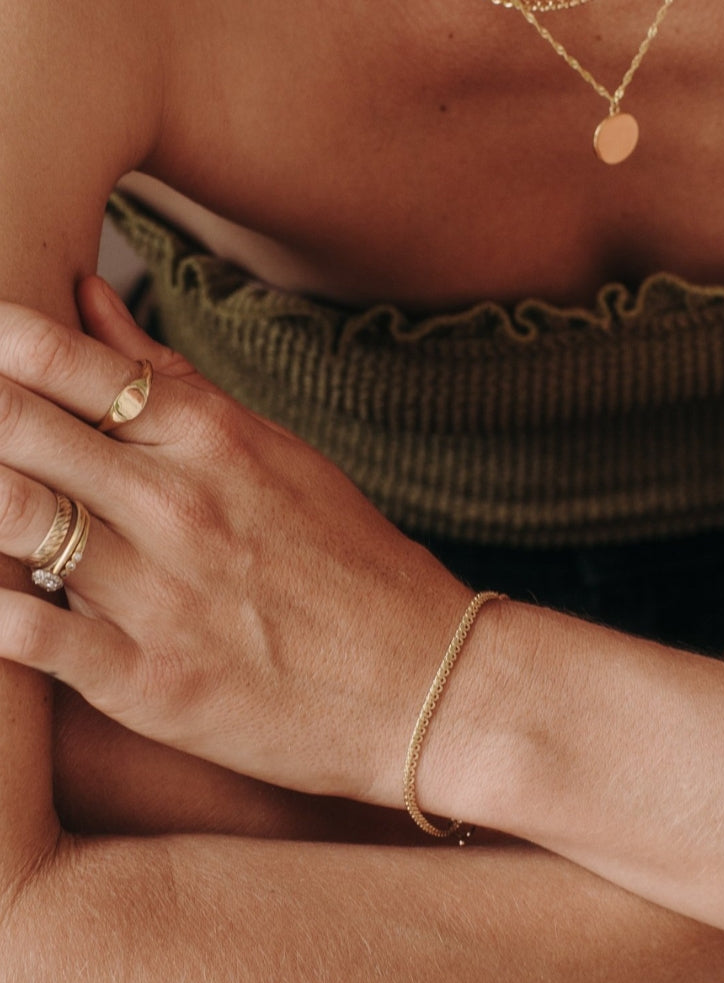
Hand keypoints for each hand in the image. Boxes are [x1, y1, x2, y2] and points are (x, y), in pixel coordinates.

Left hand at [0, 278, 469, 806]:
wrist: (422, 679)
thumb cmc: (348, 558)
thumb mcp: (272, 451)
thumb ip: (173, 380)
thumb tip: (88, 299)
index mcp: (213, 440)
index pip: (75, 365)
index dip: (3, 342)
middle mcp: (179, 505)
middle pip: (25, 430)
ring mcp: (161, 595)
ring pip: (13, 520)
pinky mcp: (150, 683)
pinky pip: (36, 636)